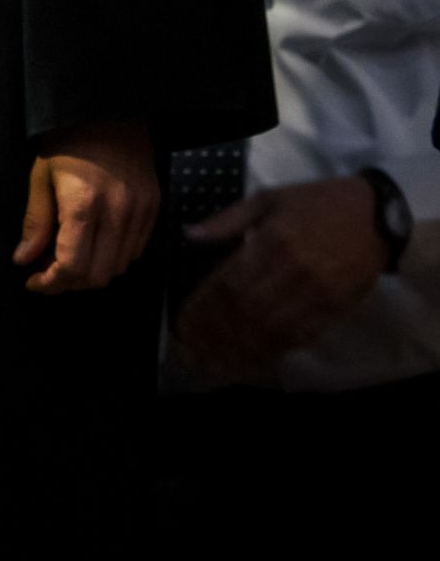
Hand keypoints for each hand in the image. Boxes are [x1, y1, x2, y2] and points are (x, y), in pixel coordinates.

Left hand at [12, 120, 157, 292]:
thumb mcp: (41, 178)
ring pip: (119, 267)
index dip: (51, 283)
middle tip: (48, 273)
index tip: (34, 282)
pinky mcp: (155, 209)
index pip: (72, 266)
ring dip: (92, 272)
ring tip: (69, 258)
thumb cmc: (68, 143)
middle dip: (69, 283)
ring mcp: (141, 213)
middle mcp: (118, 214)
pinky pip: (135, 251)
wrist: (111, 113)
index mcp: (84, 205)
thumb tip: (24, 259)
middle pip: (98, 275)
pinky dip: (113, 257)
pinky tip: (94, 244)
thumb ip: (35, 222)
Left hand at [172, 176, 387, 375]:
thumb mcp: (268, 198)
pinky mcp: (336, 308)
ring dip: (238, 349)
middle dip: (214, 334)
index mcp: (273, 240)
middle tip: (189, 350)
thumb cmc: (317, 204)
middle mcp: (294, 270)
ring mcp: (317, 293)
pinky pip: (300, 336)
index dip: (202, 308)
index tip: (182, 324)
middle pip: (245, 311)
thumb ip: (227, 219)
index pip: (228, 283)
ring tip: (212, 362)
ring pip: (271, 329)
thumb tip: (190, 235)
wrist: (377, 217)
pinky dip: (272, 351)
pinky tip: (249, 361)